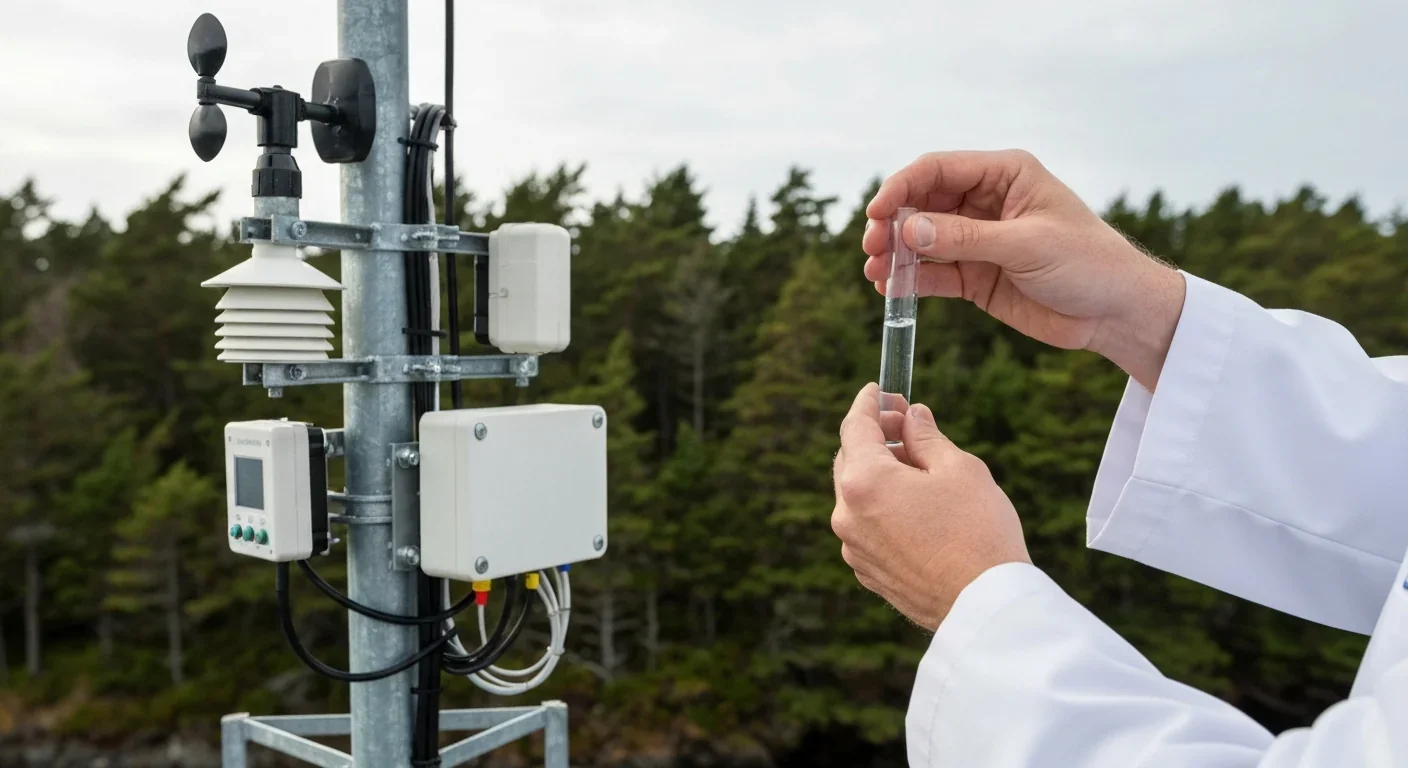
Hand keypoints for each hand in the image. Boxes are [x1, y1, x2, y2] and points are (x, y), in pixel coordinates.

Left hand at [831, 384, 1029, 629]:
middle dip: (874, 437)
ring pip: (857, 496)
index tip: (880, 390)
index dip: (868, 402)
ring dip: (880, 475)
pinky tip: (916, 508)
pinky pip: (866, 527)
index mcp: (864, 482)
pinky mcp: (867, 573)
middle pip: (850, 460)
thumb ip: (926, 437)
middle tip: (906, 426)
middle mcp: (847, 515)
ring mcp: (853, 548)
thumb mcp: (958, 469)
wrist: (985, 606)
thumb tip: (911, 418)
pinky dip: (882, 508)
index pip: (854, 426)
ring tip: (920, 469)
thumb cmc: (978, 531)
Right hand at [862, 150, 1184, 389]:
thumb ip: (965, 238)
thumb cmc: (1087, 263)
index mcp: (1004, 174)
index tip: (877, 213)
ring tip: (875, 272)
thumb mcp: (1026, 245)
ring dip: (896, 253)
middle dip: (892, 223)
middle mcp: (986, 201)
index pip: (937, 169)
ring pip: (922, 239)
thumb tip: (908, 229)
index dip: (901, 187)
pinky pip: (933, 273)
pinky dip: (910, 280)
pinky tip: (890, 289)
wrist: (1117, 312)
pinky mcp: (976, 276)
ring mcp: (978, 239)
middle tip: (872, 247)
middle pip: (922, 203)